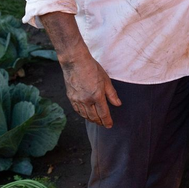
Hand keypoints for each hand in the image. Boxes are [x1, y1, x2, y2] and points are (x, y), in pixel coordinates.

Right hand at [39, 12, 120, 127]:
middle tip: (104, 124)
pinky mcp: (70, 97)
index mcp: (97, 96)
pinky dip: (82, 114)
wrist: (75, 62)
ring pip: (84, 115)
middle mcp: (86, 100)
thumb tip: (118, 104)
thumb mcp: (106, 80)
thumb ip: (112, 94)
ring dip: (91, 119)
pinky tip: (86, 114)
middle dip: (99, 122)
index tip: (110, 125)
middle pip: (93, 117)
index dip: (107, 121)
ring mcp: (77, 100)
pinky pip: (77, 110)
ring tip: (96, 121)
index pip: (103, 113)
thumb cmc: (92, 68)